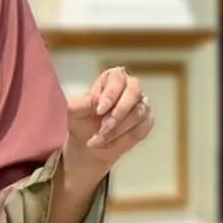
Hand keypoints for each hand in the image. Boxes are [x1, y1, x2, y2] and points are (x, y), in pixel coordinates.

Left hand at [65, 65, 154, 182]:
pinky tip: (110, 143)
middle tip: (103, 128)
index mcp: (112, 78)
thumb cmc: (81, 121)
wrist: (88, 144)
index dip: (111, 93)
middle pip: (133, 93)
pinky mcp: (146, 122)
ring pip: (138, 114)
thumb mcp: (75, 110)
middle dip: (118, 113)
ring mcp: (141, 104)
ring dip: (116, 130)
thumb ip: (85, 102)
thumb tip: (100, 101)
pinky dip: (123, 140)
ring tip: (98, 139)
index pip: (117, 77)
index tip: (99, 110)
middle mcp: (130, 87)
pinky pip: (140, 130)